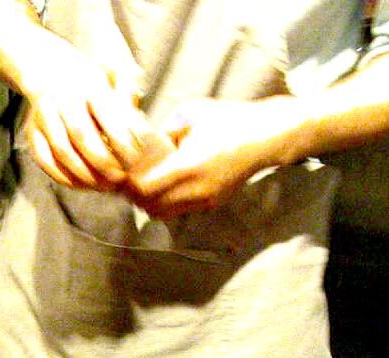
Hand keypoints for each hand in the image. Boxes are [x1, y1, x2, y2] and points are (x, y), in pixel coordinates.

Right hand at [20, 44, 154, 191]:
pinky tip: (82, 185)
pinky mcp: (31, 131)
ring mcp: (43, 115)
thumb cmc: (92, 83)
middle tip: (120, 178)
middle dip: (102, 161)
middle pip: (81, 134)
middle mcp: (62, 97)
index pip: (106, 115)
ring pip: (62, 149)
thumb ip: (129, 104)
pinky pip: (45, 160)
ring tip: (104, 185)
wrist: (50, 70)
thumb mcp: (115, 81)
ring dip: (85, 173)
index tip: (135, 158)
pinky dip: (64, 176)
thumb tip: (143, 132)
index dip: (121, 140)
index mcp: (87, 83)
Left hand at [124, 96, 304, 218]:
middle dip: (135, 196)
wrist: (265, 136)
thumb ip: (162, 130)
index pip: (145, 188)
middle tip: (127, 181)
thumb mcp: (190, 113)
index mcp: (189, 165)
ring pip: (163, 213)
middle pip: (150, 206)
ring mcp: (205, 199)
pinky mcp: (212, 204)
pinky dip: (166, 202)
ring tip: (144, 184)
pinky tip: (164, 185)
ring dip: (149, 202)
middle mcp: (197, 189)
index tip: (122, 172)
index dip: (129, 184)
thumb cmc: (227, 119)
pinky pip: (179, 210)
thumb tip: (140, 143)